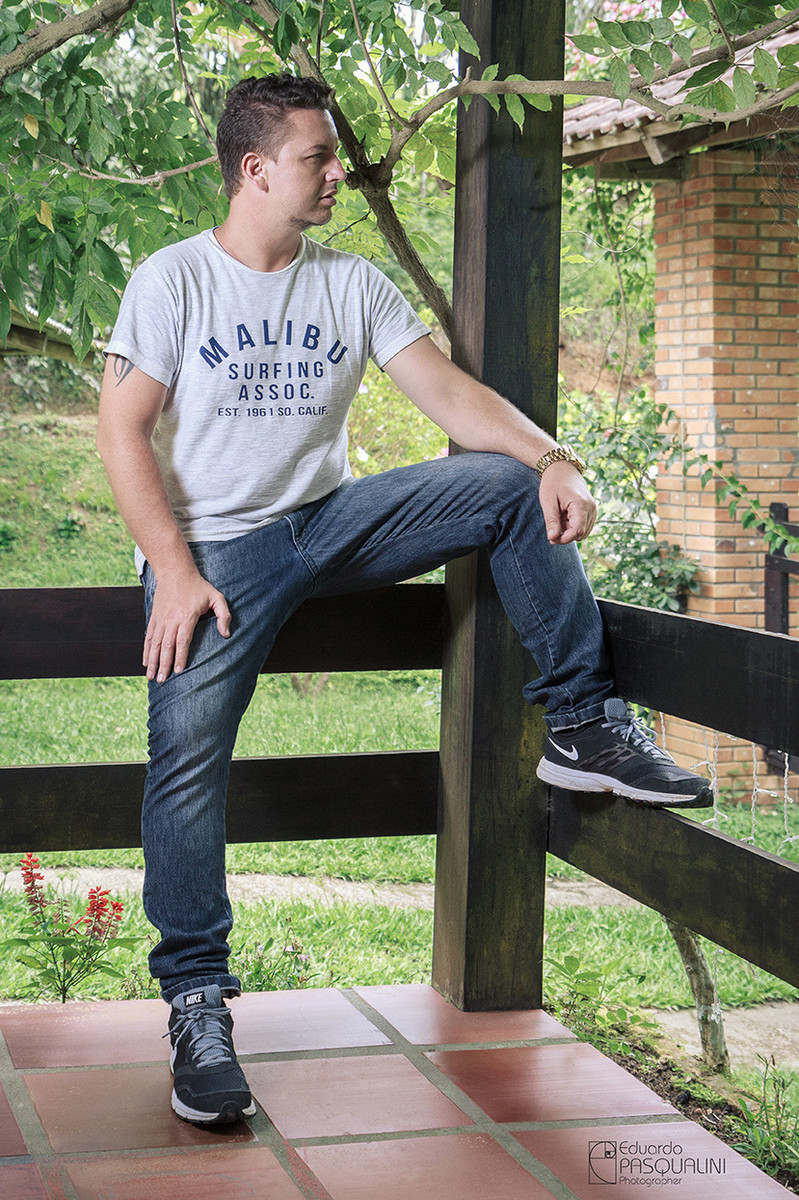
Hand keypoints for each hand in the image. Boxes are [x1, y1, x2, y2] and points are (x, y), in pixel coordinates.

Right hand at [144, 567, 230, 681]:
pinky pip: (149, 636)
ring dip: (153, 661)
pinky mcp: (154, 617)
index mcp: (186, 616)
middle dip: (164, 664)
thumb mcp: (216, 597)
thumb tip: (226, 635)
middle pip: (167, 645)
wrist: (175, 571)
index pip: (182, 640)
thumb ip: (224, 615)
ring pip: (155, 643)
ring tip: (152, 677)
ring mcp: (161, 618)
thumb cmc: (199, 586)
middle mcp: (171, 619)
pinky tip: (146, 662)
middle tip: (162, 680)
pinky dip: (146, 650)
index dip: (180, 657)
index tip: (178, 671)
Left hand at [538, 461, 596, 544]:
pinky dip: (574, 525)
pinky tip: (564, 516)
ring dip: (570, 530)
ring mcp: (593, 508)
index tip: (551, 538)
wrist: (562, 467)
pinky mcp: (591, 509)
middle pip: (581, 534)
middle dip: (566, 535)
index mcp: (581, 505)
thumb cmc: (553, 482)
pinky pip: (584, 525)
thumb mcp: (548, 502)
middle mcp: (591, 508)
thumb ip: (551, 521)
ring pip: (583, 531)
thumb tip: (552, 538)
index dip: (564, 539)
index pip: (577, 532)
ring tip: (559, 518)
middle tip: (552, 526)